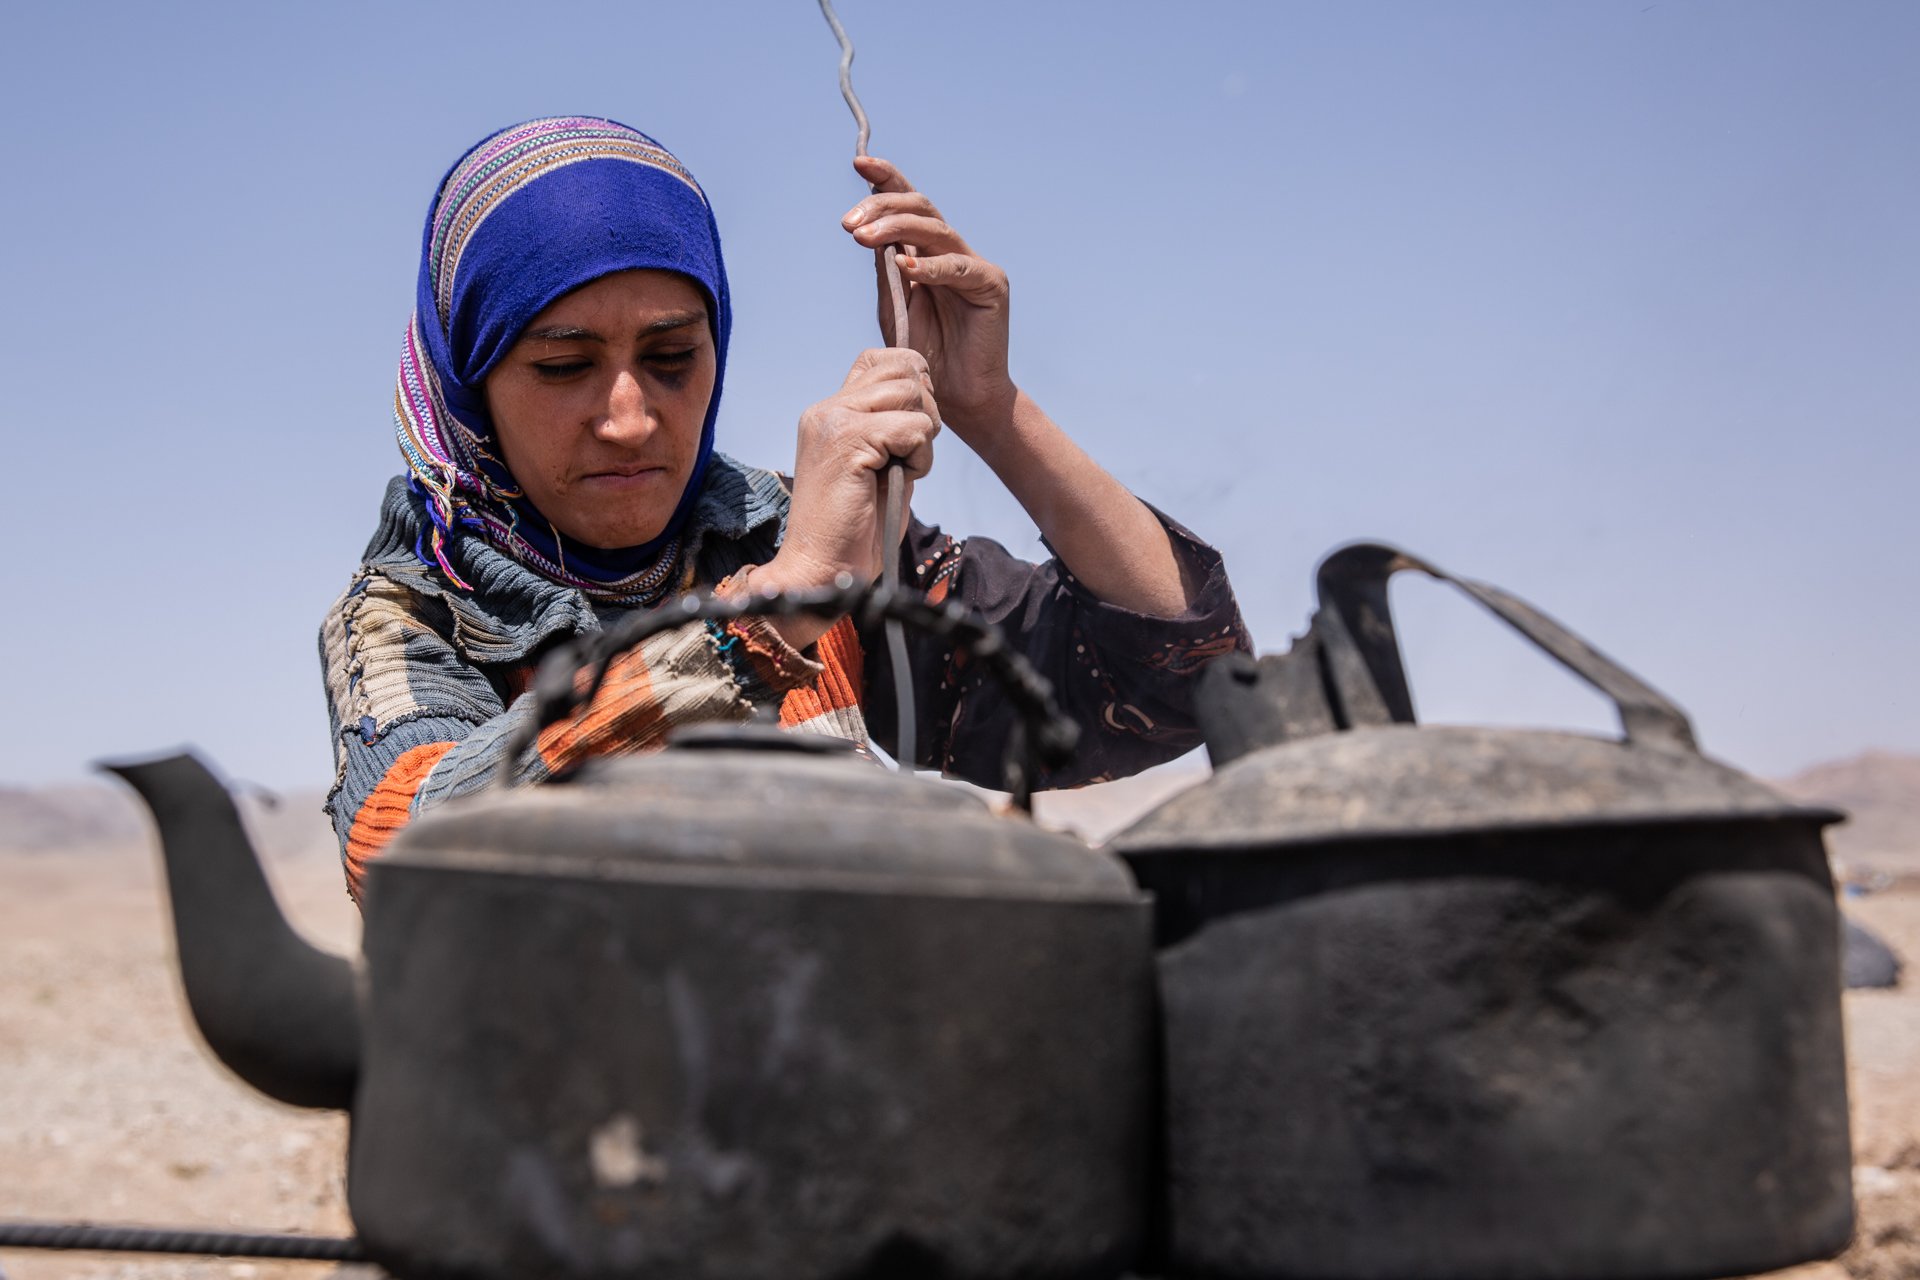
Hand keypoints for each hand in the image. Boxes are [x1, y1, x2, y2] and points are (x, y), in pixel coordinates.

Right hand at [753, 348, 939, 645]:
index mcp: (830, 410)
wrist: (823, 569)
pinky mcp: (848, 441)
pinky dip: (920, 457)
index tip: (911, 430)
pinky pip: (913, 428)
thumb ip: (894, 425)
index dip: (913, 385)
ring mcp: (833, 421)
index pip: (884, 358)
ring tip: (902, 468)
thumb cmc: (857, 528)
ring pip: (912, 392)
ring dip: (923, 434)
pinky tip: (900, 480)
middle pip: (905, 369)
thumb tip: (927, 392)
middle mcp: (826, 408)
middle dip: (926, 410)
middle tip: (910, 454)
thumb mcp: (879, 463)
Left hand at [842, 156, 1016, 436]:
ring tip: (864, 237)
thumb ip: (884, 269)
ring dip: (896, 227)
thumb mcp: (893, 306)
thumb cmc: (924, 353)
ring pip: (936, 229)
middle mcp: (950, 251)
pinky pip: (959, 267)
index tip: (859, 162)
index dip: (886, 178)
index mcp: (925, 250)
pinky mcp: (991, 285)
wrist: (955, 397)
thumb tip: (866, 229)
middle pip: (920, 207)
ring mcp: (973, 265)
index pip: (907, 202)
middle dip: (881, 206)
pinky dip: (930, 266)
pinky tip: (905, 268)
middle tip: (849, 224)